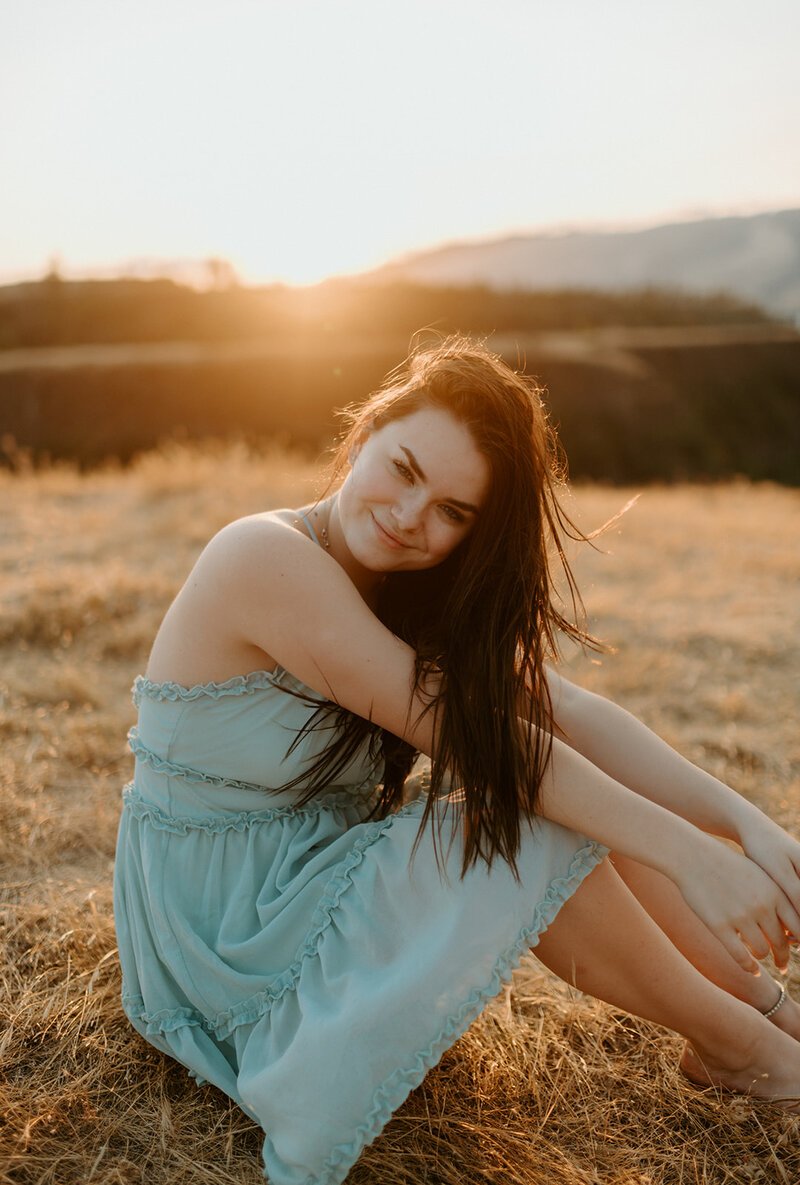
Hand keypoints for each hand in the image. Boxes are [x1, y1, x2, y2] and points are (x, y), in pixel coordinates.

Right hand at [673, 832, 799, 974]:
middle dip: (783, 956)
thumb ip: (775, 898)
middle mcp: (760, 906)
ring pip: (761, 950)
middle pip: (782, 942)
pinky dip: (749, 967)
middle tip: (782, 964)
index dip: (799, 941)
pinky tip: (753, 970)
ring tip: (760, 957)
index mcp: (774, 892)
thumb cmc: (727, 864)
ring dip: (763, 957)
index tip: (796, 948)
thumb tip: (790, 928)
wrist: (693, 856)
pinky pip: (740, 956)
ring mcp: (739, 917)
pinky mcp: (719, 926)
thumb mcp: (757, 875)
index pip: (799, 926)